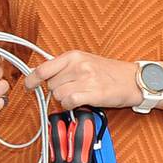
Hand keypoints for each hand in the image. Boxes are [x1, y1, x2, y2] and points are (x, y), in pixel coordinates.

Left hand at [23, 50, 143, 109]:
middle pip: (51, 85)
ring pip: (58, 95)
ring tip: (80, 95)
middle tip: (73, 90)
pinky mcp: (93, 92)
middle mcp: (78, 65)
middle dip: (57, 91)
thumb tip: (40, 76)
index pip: (43, 68)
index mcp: (73, 56)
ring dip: (65, 100)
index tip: (28, 86)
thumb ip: (63, 68)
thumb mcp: (85, 61)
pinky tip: (80, 102)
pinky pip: (68, 102)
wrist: (134, 80)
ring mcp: (86, 78)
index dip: (32, 80)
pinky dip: (70, 106)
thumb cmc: (109, 72)